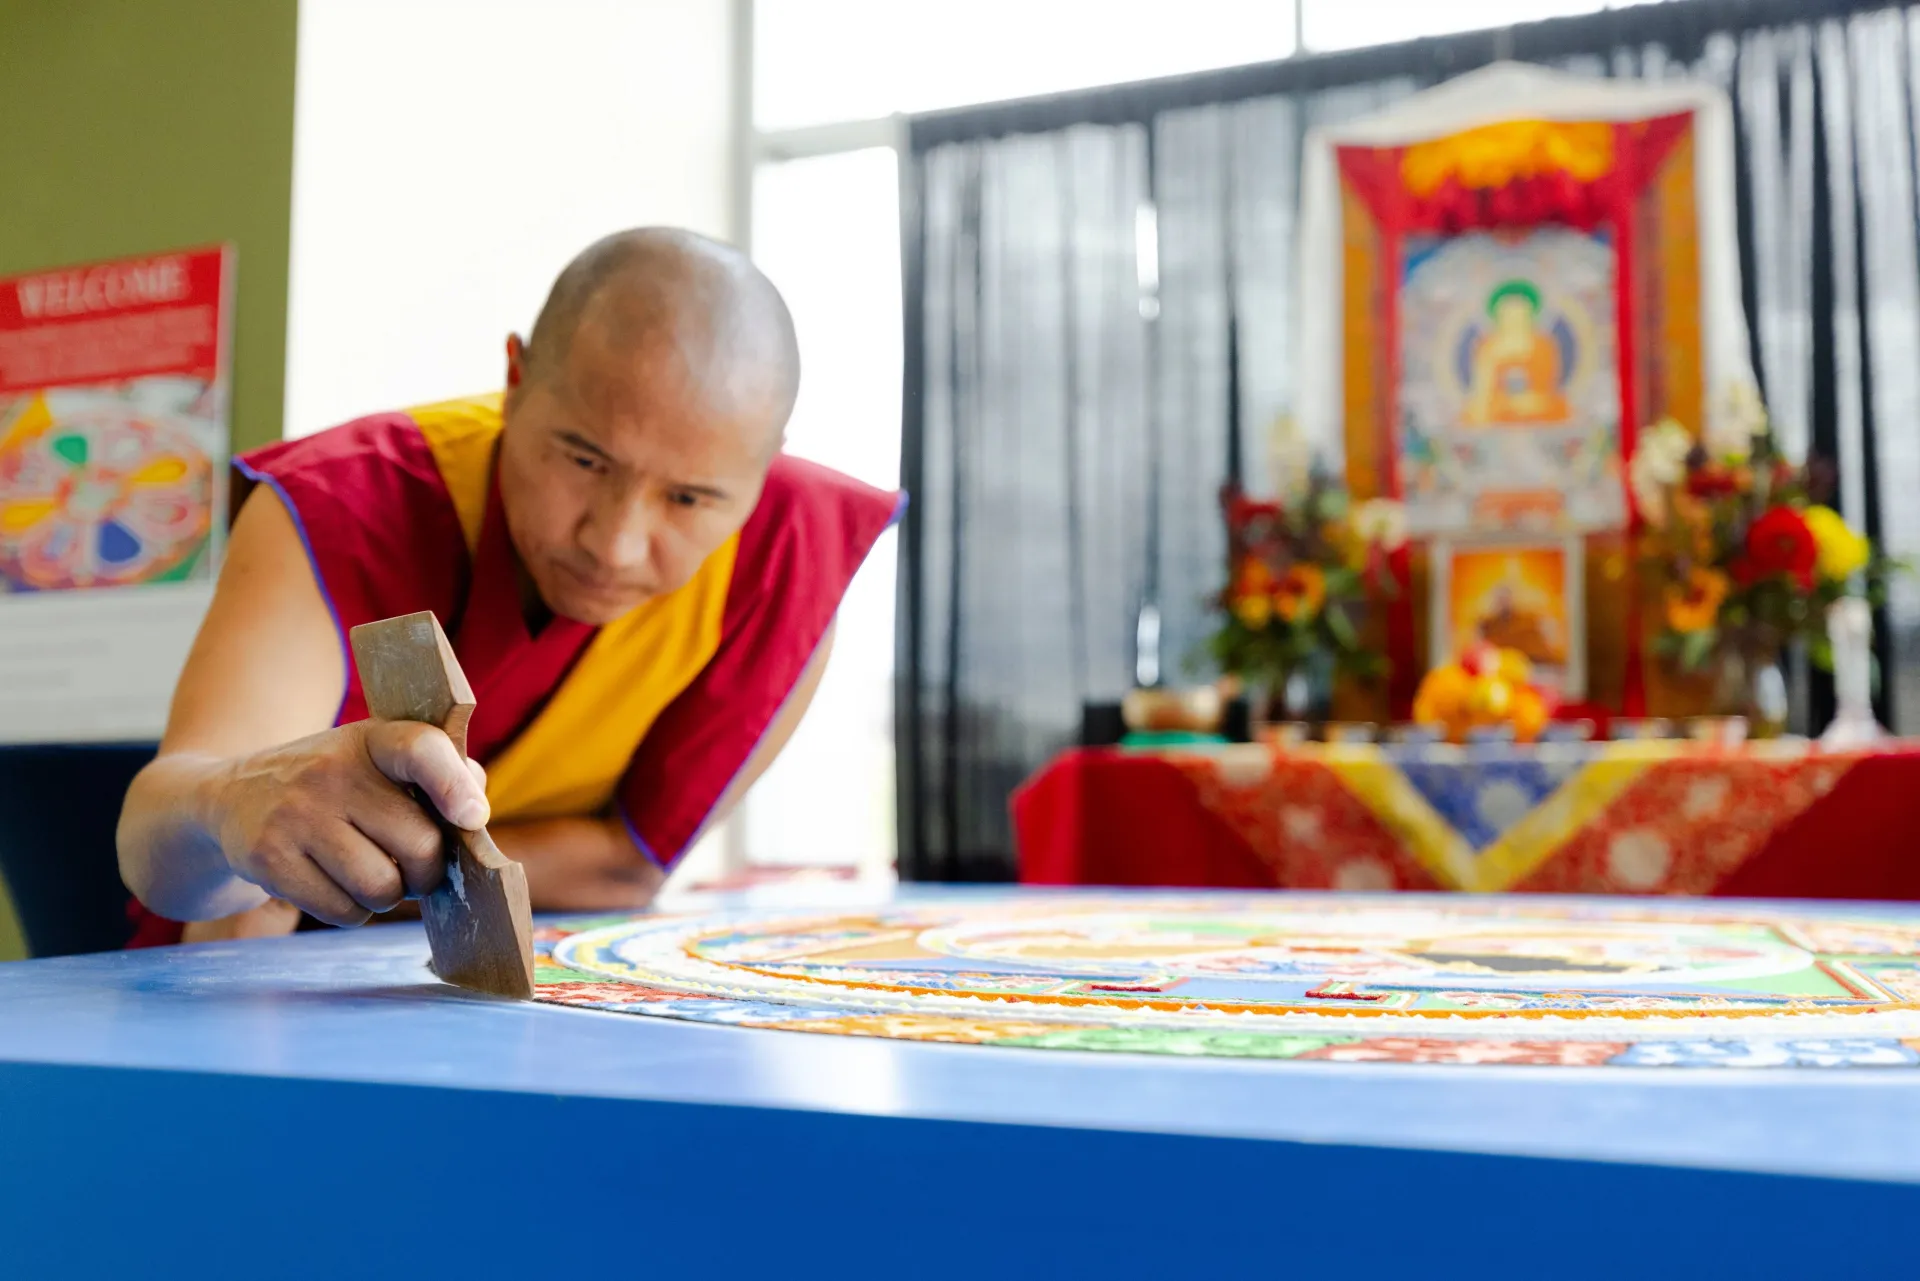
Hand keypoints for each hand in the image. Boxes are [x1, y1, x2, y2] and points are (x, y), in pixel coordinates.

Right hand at [200, 720, 490, 926]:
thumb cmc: (331, 784)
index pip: (421, 749)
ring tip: (376, 876)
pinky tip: (339, 886)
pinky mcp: (268, 859)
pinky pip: (343, 911)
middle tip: (416, 869)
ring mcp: (295, 816)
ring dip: (390, 895)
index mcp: (369, 740)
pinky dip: (354, 911)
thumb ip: (436, 772)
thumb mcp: (374, 759)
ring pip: (382, 887)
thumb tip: (473, 807)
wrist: (227, 797)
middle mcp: (331, 772)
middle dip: (428, 870)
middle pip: (419, 844)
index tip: (472, 818)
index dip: (454, 785)